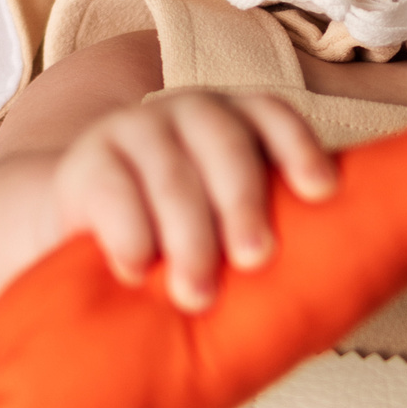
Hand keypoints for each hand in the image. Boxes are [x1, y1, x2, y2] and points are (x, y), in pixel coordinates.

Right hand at [51, 90, 336, 309]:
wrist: (79, 229)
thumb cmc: (179, 238)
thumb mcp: (223, 226)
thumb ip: (262, 239)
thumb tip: (327, 292)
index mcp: (236, 122)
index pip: (273, 117)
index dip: (299, 148)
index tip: (322, 191)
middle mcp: (189, 113)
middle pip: (226, 145)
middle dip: (244, 203)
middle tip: (256, 259)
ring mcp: (135, 130)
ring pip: (172, 174)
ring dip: (190, 236)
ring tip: (198, 294)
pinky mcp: (85, 163)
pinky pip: (113, 192)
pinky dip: (130, 235)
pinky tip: (138, 270)